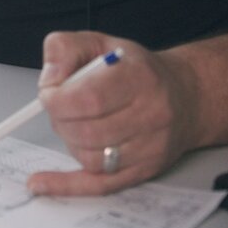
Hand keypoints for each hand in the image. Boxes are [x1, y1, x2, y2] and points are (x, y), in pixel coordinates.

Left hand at [26, 31, 202, 195]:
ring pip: (91, 158)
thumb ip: (65, 48)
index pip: (89, 97)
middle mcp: (151, 115)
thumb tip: (49, 79)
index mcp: (139, 78)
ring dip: (70, 141)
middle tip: (60, 108)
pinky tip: (42, 183)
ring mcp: (150, 148)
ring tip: (75, 123)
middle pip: (88, 131)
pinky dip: (67, 185)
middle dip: (61, 120)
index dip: (57, 99)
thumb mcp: (100, 42)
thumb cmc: (138, 70)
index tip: (48, 93)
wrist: (185, 97)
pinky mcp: (144, 171)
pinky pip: (100, 185)